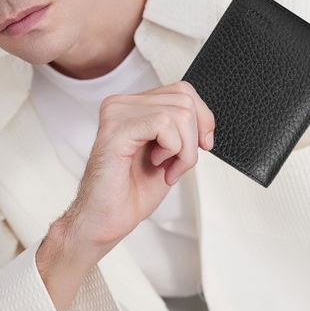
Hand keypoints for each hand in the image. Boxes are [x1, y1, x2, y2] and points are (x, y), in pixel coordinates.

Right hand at [70, 80, 213, 246]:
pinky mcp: (116, 130)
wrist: (105, 220)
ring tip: (166, 167)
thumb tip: (205, 119)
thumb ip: (182, 129)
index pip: (182, 90)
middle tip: (178, 164)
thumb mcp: (169, 152)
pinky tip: (157, 164)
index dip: (202, 117)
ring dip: (184, 149)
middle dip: (193, 138)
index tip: (202, 145)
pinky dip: (172, 149)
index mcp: (133, 105)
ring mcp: (116, 114)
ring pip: (179, 112)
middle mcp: (122, 104)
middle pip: (184, 99)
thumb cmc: (131, 191)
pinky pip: (163, 124)